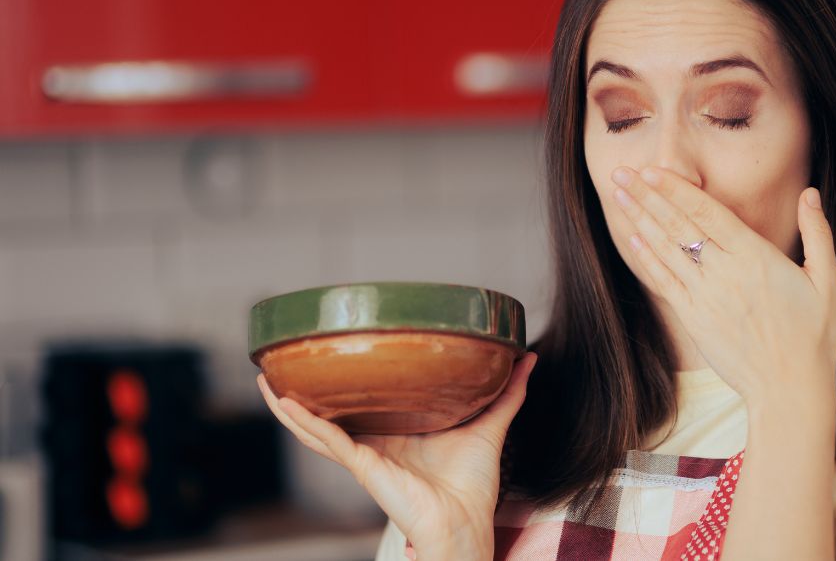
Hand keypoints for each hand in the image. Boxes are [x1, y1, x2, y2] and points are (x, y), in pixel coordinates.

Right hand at [258, 352, 536, 560]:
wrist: (466, 523)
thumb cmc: (473, 487)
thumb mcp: (490, 425)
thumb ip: (507, 392)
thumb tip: (526, 356)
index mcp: (398, 437)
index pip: (365, 408)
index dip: (346, 388)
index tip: (333, 361)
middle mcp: (375, 446)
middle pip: (330, 417)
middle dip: (303, 395)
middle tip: (280, 366)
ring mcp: (365, 456)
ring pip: (316, 427)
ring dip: (289, 406)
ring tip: (264, 380)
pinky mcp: (363, 465)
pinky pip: (327, 440)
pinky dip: (303, 421)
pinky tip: (283, 402)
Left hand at [610, 166, 835, 404]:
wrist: (790, 390)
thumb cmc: (814, 337)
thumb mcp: (828, 282)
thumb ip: (818, 234)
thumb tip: (810, 193)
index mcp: (756, 258)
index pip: (708, 213)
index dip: (677, 189)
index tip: (652, 169)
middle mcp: (725, 273)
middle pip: (679, 225)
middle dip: (647, 196)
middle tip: (620, 172)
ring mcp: (705, 297)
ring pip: (666, 249)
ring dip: (640, 220)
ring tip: (618, 195)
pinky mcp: (694, 319)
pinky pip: (664, 282)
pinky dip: (646, 258)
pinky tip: (631, 238)